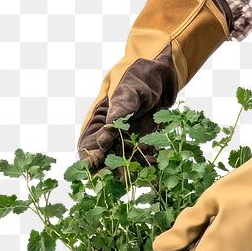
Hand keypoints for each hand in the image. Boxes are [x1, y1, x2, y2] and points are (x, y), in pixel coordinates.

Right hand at [77, 0, 229, 170]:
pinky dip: (149, 167)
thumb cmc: (140, 74)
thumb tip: (111, 123)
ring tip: (143, 177)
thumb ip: (123, 103)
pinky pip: (144, 159)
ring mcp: (128, 141)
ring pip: (125, 163)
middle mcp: (110, 135)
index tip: (98, 159)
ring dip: (132, 171)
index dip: (90, 154)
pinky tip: (156, 173)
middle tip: (122, 175)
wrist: (164, 73)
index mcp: (99, 120)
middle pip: (104, 160)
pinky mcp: (145, 143)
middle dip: (111, 169)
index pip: (88, 144)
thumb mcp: (130, 85)